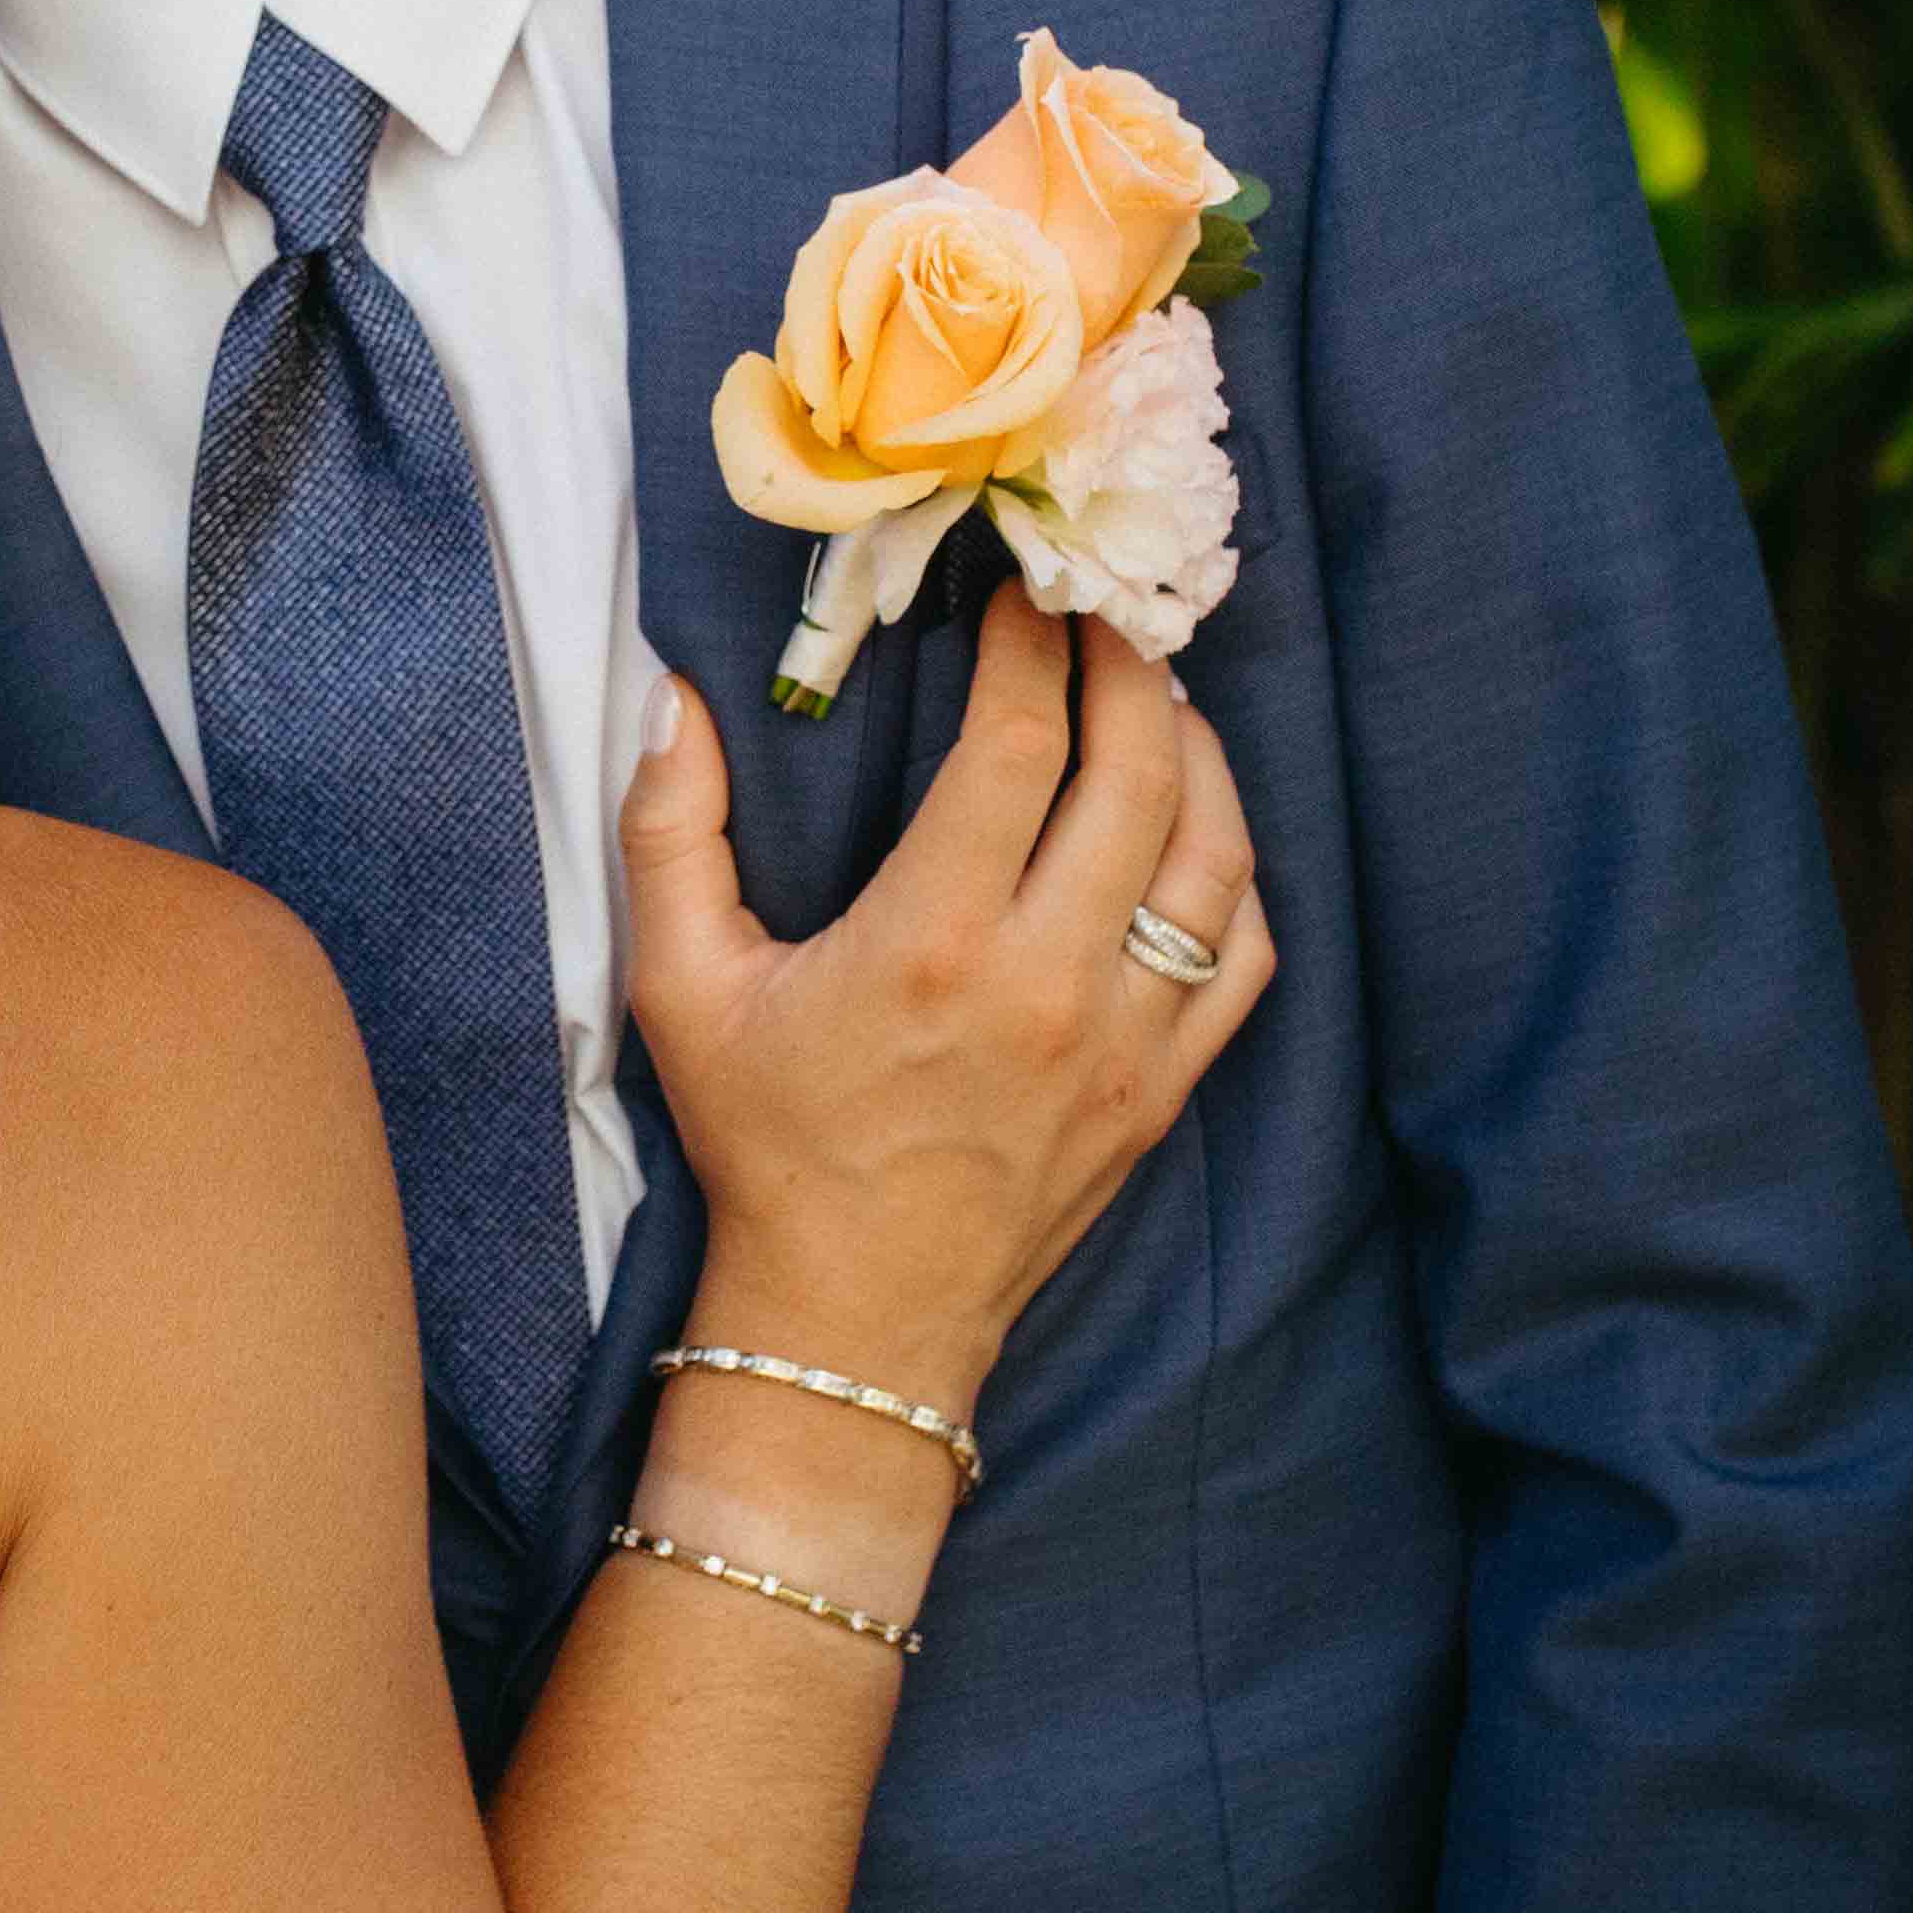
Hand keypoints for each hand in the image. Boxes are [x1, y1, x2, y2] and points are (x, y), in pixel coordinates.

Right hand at [622, 583, 1270, 1426]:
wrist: (853, 1320)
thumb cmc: (766, 1144)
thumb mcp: (679, 988)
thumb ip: (669, 832)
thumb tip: (678, 695)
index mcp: (933, 943)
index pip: (1019, 744)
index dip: (1029, 646)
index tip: (1017, 592)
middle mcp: (1048, 983)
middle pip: (1138, 775)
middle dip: (1129, 668)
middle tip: (1101, 611)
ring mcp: (1123, 1040)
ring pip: (1214, 855)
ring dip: (1199, 755)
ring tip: (1156, 699)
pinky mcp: (1161, 1089)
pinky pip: (1243, 955)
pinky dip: (1233, 874)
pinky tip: (1194, 830)